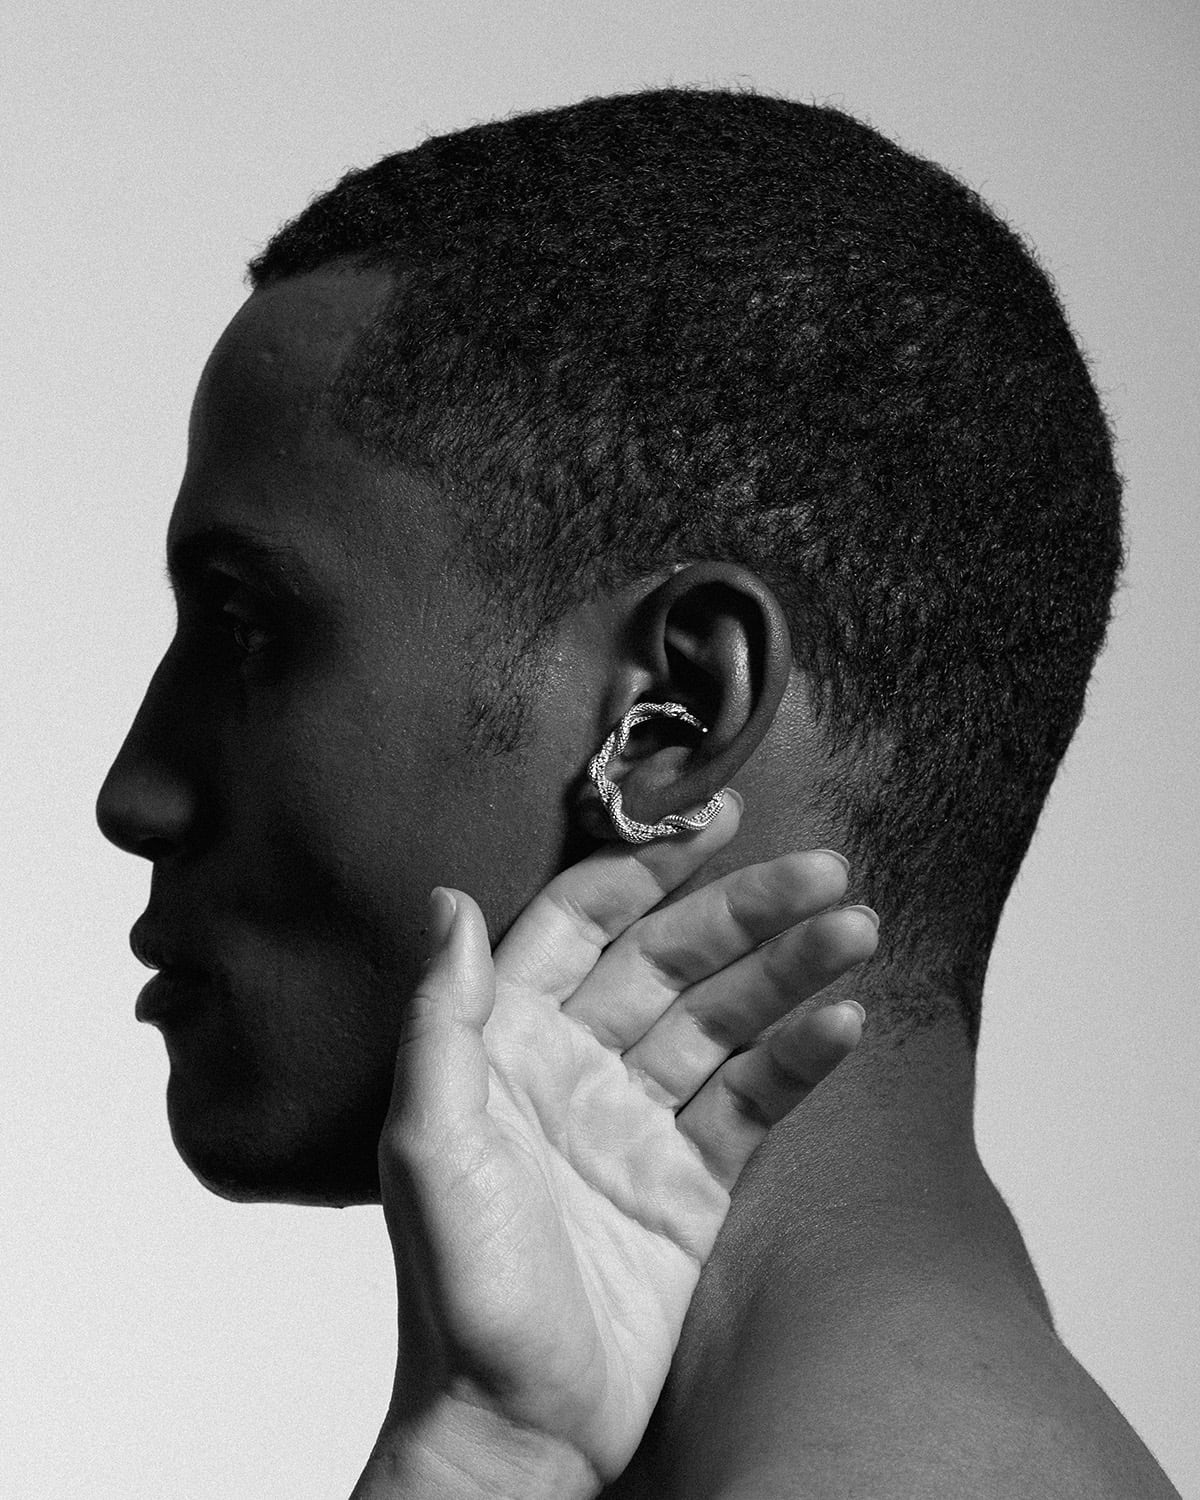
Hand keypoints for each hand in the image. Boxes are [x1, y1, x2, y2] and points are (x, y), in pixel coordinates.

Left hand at [362, 795, 876, 1495]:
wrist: (516, 1429)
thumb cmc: (457, 1291)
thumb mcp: (429, 1142)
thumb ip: (442, 1016)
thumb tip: (448, 900)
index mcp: (509, 1041)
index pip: (584, 922)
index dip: (643, 864)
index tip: (708, 818)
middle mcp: (577, 1066)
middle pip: (673, 959)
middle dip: (746, 909)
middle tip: (824, 871)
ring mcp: (640, 1121)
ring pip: (725, 1019)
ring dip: (790, 970)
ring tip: (855, 928)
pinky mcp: (692, 1181)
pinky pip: (753, 1100)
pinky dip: (799, 1059)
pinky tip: (843, 1022)